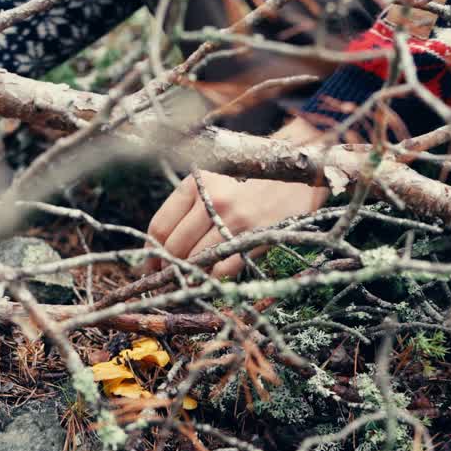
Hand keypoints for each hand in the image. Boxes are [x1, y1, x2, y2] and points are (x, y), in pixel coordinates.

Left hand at [146, 171, 328, 278]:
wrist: (300, 166)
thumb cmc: (254, 174)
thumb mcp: (216, 176)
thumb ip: (191, 203)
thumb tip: (165, 242)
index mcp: (196, 183)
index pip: (159, 226)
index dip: (150, 252)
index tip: (149, 265)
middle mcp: (211, 200)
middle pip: (174, 247)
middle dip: (166, 268)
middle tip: (165, 281)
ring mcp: (234, 219)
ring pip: (196, 260)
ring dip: (188, 276)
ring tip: (187, 283)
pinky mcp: (256, 236)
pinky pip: (223, 268)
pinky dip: (212, 279)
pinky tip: (210, 280)